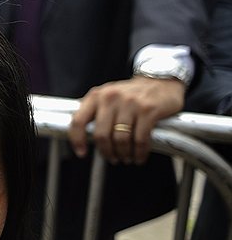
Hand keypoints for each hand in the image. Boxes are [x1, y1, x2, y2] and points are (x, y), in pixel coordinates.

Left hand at [69, 76, 184, 164]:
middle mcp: (111, 98)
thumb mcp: (108, 96)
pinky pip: (140, 139)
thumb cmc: (131, 94)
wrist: (162, 81)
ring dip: (123, 154)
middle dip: (106, 151)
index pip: (78, 120)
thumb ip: (94, 111)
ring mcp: (130, 103)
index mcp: (96, 96)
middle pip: (101, 135)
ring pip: (120, 139)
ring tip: (126, 158)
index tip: (81, 153)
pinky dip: (139, 152)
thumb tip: (81, 135)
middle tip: (112, 158)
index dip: (77, 140)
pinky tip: (139, 157)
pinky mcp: (148, 110)